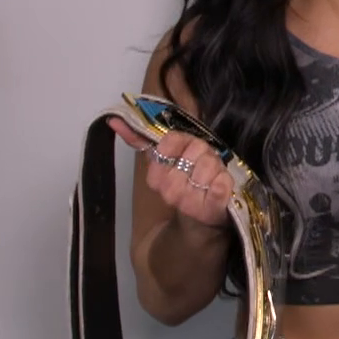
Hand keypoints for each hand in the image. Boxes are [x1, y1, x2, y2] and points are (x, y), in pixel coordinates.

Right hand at [109, 118, 233, 229]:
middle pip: (196, 149)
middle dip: (204, 151)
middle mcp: (170, 192)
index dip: (184, 143)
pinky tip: (221, 183)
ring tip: (214, 174)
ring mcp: (191, 202)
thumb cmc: (185, 182)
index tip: (186, 151)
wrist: (202, 218)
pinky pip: (220, 185)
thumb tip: (114, 120)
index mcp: (156, 178)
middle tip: (204, 163)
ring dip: (217, 165)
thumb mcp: (163, 160)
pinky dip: (224, 181)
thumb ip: (138, 140)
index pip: (170, 142)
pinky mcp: (213, 208)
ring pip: (210, 163)